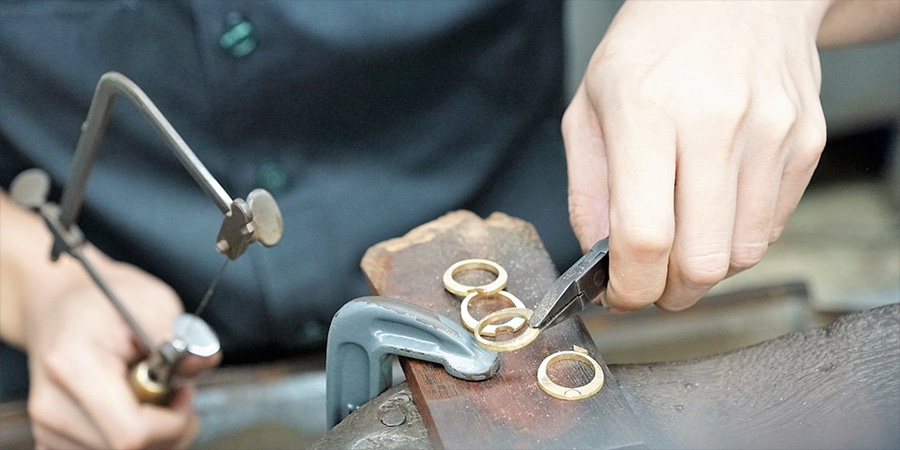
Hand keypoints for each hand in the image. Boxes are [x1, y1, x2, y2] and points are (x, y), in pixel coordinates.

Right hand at [22, 248, 219, 448]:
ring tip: (151, 393)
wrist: (60, 305)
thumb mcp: (152, 302)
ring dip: (152, 434)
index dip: (173, 423)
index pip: (132, 433)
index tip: (183, 391)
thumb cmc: (105, 300)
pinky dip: (131, 440)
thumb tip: (204, 362)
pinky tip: (132, 409)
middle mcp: (52, 406)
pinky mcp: (50, 438)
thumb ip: (180, 337)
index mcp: (73, 367)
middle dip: (168, 428)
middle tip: (175, 391)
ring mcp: (46, 427)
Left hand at [563, 1, 829, 310]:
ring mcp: (769, 134)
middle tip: (652, 282)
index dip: (630, 287)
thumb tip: (598, 258)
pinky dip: (737, 237)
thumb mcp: (590, 107)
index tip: (619, 295)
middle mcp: (714, 123)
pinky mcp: (804, 142)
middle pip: (701, 261)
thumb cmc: (651, 50)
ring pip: (741, 254)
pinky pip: (772, 227)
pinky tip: (715, 206)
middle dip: (669, 292)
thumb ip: (587, 189)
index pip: (645, 236)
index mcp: (646, 113)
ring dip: (705, 268)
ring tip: (682, 237)